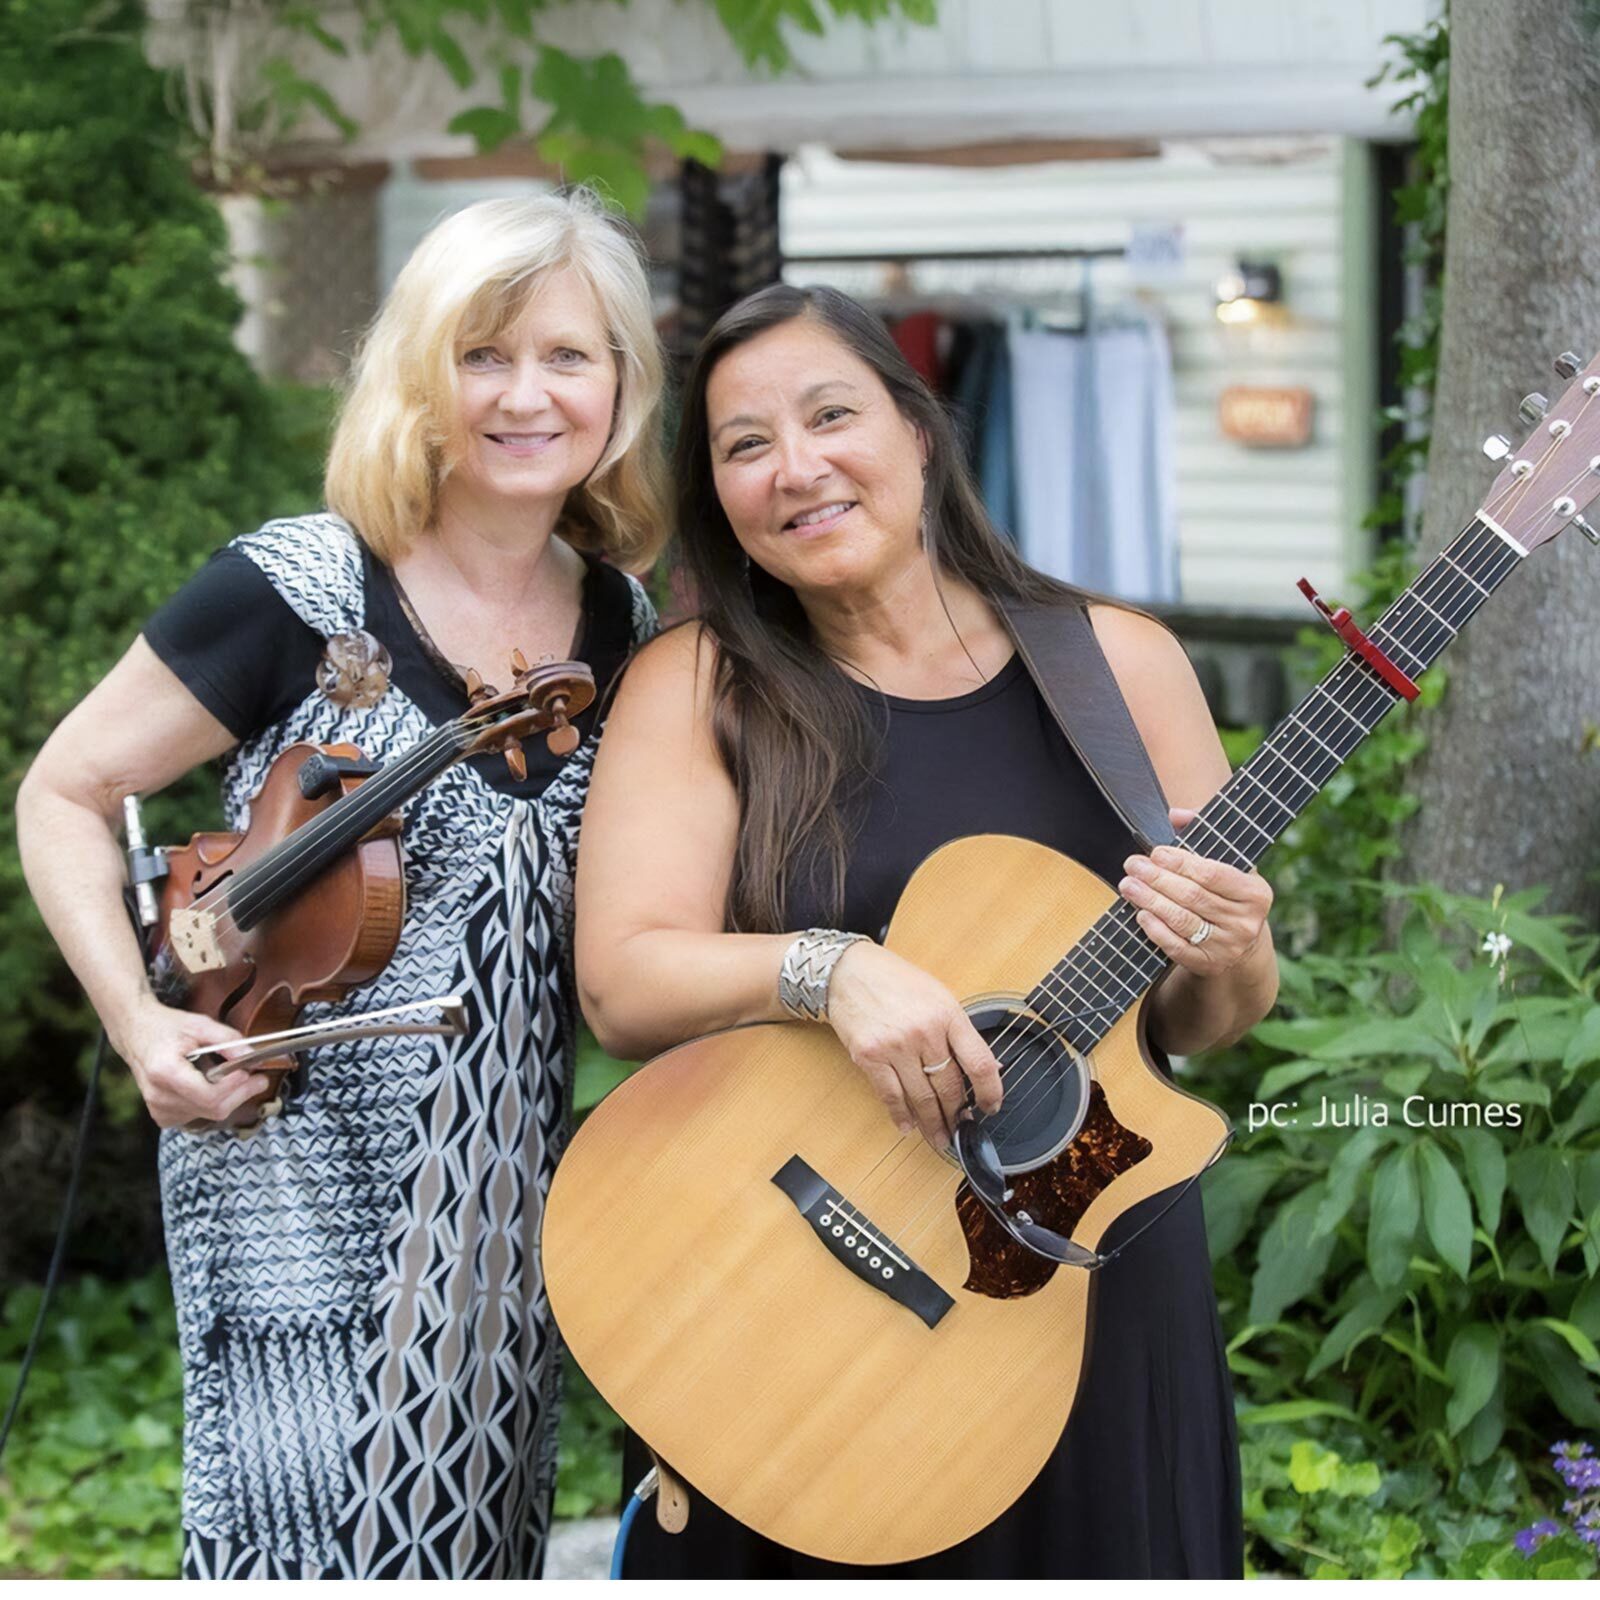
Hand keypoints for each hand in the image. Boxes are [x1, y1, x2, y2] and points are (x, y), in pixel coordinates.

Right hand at [112, 997, 271, 1129]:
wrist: (136, 1034)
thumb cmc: (166, 1027)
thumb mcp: (200, 1024)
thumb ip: (229, 1040)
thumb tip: (252, 1058)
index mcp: (165, 1071)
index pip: (209, 1095)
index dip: (236, 1086)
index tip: (251, 1072)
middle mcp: (159, 1095)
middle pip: (212, 1108)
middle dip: (241, 1093)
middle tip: (258, 1078)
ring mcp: (158, 1108)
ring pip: (208, 1114)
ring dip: (228, 1098)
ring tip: (233, 1077)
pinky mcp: (162, 1115)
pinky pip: (197, 1116)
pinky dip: (211, 1104)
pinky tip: (210, 1086)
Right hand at [822, 942, 1002, 1150]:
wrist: (849, 971)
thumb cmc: (894, 980)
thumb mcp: (938, 996)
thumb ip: (958, 1031)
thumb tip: (983, 1067)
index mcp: (947, 1014)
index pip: (980, 1063)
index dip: (990, 1092)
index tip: (991, 1107)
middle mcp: (924, 1031)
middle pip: (950, 1087)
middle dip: (957, 1115)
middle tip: (962, 1129)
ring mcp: (895, 1046)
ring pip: (921, 1097)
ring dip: (932, 1123)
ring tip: (940, 1137)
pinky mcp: (869, 1056)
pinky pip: (890, 1095)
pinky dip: (900, 1115)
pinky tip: (908, 1125)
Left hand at [1116, 807, 1273, 975]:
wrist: (1240, 945)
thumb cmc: (1226, 895)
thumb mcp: (1227, 865)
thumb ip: (1204, 834)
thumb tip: (1176, 815)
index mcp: (1256, 893)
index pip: (1213, 874)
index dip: (1181, 862)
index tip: (1156, 852)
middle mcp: (1246, 922)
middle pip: (1193, 896)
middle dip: (1158, 879)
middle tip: (1133, 865)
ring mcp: (1228, 946)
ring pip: (1183, 921)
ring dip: (1150, 901)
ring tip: (1129, 885)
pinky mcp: (1209, 964)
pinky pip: (1177, 947)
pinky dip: (1156, 930)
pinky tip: (1140, 914)